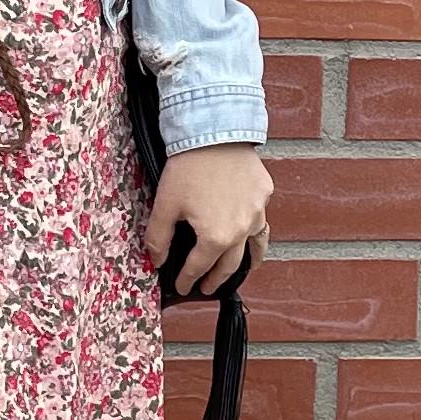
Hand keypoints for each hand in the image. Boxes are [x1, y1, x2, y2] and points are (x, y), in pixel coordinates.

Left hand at [144, 146, 271, 297]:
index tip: (181, 287)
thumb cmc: (188, 167)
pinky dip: (257, 233)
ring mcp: (257, 212)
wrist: (215, 131)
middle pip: (229, 265)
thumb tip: (157, 259)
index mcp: (216, 238)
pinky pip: (262, 219)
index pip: (198, 267)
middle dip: (216, 279)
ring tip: (243, 271)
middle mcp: (241, 230)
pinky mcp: (263, 192)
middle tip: (207, 288)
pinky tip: (253, 232)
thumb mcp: (165, 204)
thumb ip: (158, 238)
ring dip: (247, 263)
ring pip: (255, 245)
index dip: (187, 279)